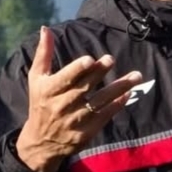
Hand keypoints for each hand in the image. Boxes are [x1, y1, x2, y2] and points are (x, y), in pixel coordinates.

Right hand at [15, 26, 142, 171]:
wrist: (41, 142)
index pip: (64, 79)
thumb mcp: (36, 79)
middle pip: (83, 88)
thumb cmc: (40, 102)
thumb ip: (43, 54)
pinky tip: (127, 94)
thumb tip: (45, 29)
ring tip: (136, 76)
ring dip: (118, 89)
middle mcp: (60, 106)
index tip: (89, 59)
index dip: (76, 70)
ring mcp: (74, 121)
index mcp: (48, 91)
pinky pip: (103, 117)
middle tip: (111, 59)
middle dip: (98, 73)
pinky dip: (116, 105)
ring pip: (98, 103)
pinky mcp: (85, 133)